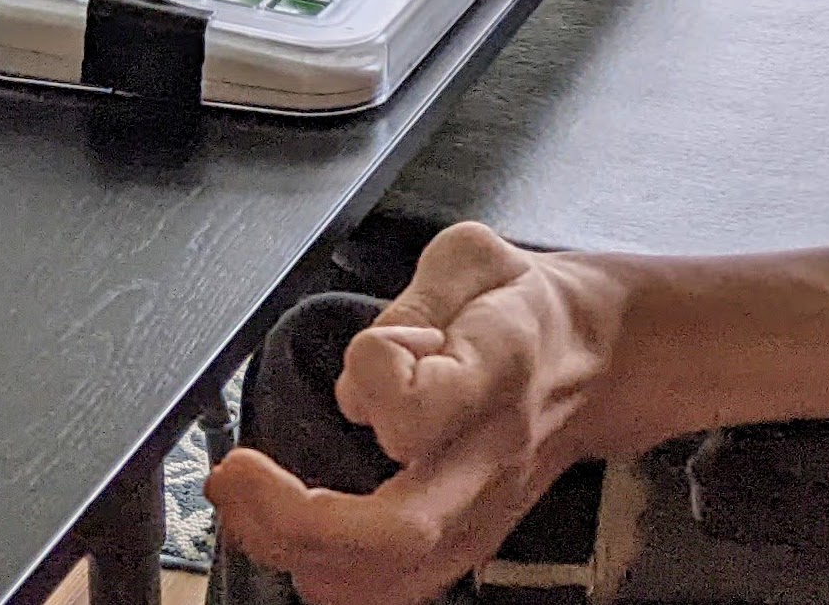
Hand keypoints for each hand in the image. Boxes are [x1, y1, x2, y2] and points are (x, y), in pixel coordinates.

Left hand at [206, 222, 637, 604]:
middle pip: (395, 533)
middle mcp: (488, 460)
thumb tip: (361, 379)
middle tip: (233, 471)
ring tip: (243, 499)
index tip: (377, 345)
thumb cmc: (519, 303)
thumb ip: (414, 301)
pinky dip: (325, 573)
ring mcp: (482, 515)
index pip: (420, 410)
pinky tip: (284, 530)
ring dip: (292, 549)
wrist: (595, 359)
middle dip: (291, 516)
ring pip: (385, 580)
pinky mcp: (468, 543)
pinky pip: (389, 592)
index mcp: (496, 374)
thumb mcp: (475, 256)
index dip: (376, 375)